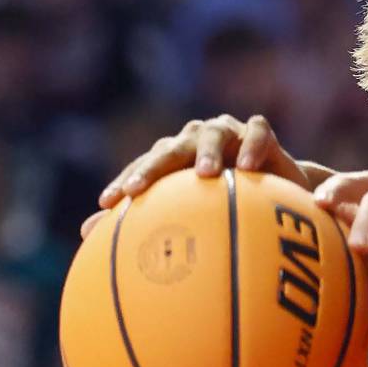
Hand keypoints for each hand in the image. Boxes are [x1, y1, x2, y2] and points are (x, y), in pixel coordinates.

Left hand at [80, 114, 312, 239]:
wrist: (283, 191)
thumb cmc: (237, 206)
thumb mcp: (197, 216)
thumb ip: (150, 221)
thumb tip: (84, 234)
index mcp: (177, 157)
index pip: (146, 166)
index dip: (126, 181)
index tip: (108, 204)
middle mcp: (197, 140)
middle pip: (171, 149)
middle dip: (153, 168)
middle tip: (137, 191)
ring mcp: (229, 132)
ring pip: (213, 134)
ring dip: (207, 152)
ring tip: (205, 174)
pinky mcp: (261, 132)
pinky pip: (258, 134)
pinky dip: (253, 148)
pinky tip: (248, 169)